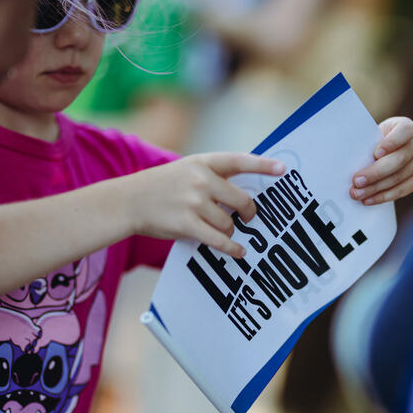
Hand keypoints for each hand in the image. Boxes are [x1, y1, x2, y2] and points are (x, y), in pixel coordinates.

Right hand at [126, 153, 285, 257]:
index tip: (283, 170)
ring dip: (230, 231)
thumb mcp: (187, 169)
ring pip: (229, 223)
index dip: (262, 165)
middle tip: (249, 218)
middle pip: (242, 200)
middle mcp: (201, 180)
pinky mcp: (187, 224)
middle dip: (249, 213)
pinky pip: (219, 240)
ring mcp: (194, 202)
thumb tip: (242, 198)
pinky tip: (239, 251)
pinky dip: (232, 248)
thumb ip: (213, 177)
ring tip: (223, 232)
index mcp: (203, 162)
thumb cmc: (163, 187)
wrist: (129, 200)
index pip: (239, 161)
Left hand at [350, 117, 412, 204]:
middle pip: (400, 159)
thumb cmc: (371, 142)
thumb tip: (349, 160)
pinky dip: (384, 196)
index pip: (406, 130)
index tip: (375, 154)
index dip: (392, 142)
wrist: (378, 152)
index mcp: (406, 126)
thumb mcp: (368, 137)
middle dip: (376, 172)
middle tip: (356, 181)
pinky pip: (403, 190)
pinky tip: (369, 200)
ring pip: (400, 177)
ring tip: (357, 194)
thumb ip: (365, 144)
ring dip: (376, 188)